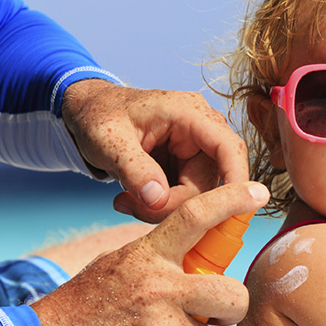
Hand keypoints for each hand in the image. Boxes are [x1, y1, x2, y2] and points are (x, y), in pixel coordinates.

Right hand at [31, 182, 269, 325]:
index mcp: (148, 257)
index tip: (257, 192)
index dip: (230, 201)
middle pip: (234, 298)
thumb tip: (196, 266)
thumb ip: (157, 263)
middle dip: (227, 314)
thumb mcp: (116, 268)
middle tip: (206, 319)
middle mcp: (161, 287)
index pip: (195, 217)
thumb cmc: (81, 310)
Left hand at [62, 79, 250, 222]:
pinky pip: (187, 197)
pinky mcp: (188, 168)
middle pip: (213, 182)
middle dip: (176, 204)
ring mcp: (197, 151)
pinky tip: (134, 199)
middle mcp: (201, 131)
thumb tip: (157, 198)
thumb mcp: (107, 139)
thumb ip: (133, 168)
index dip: (236, 181)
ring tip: (126, 201)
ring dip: (165, 208)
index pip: (229, 148)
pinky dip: (162, 206)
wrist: (89, 113)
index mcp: (190, 113)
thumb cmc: (98, 116)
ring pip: (201, 195)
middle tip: (132, 207)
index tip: (229, 213)